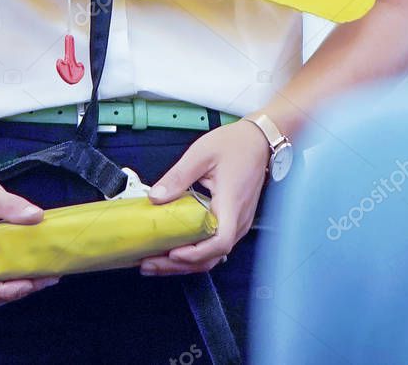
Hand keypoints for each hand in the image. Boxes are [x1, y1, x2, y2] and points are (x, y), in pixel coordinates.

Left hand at [141, 120, 268, 275]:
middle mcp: (238, 220)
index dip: (196, 253)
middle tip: (149, 263)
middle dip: (178, 265)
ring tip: (155, 261)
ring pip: (212, 255)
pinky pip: (214, 246)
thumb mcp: (201, 154)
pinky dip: (193, 253)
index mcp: (231, 204)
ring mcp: (237, 224)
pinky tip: (173, 250)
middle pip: (211, 256)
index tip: (173, 252)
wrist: (259, 141)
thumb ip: (177, 176)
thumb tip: (155, 197)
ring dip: (184, 263)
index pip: (219, 241)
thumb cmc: (236, 145)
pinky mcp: (233, 222)